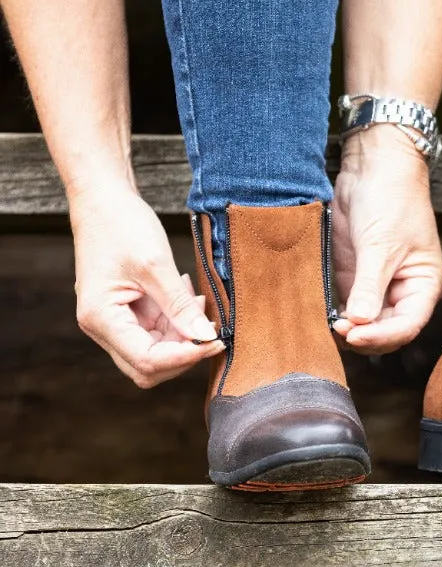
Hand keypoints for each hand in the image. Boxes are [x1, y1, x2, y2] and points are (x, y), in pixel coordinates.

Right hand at [70, 184, 224, 387]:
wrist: (103, 200)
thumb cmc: (121, 225)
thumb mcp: (156, 264)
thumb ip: (180, 306)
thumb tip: (206, 338)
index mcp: (101, 318)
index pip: (146, 360)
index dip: (184, 358)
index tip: (214, 342)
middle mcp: (103, 327)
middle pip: (149, 367)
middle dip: (184, 353)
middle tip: (214, 331)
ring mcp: (114, 322)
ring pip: (156, 353)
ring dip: (184, 337)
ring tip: (201, 305)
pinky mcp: (127, 313)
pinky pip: (157, 333)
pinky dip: (178, 323)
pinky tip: (190, 298)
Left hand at [332, 125, 441, 353]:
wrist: (373, 167)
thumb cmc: (391, 200)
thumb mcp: (380, 245)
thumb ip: (369, 285)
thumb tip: (360, 322)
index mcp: (424, 285)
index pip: (407, 325)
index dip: (382, 336)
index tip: (354, 334)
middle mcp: (405, 291)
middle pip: (387, 331)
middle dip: (365, 336)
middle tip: (339, 329)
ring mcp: (380, 287)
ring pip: (367, 325)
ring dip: (350, 330)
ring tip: (331, 325)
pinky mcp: (358, 279)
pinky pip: (351, 309)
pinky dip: (340, 316)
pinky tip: (325, 316)